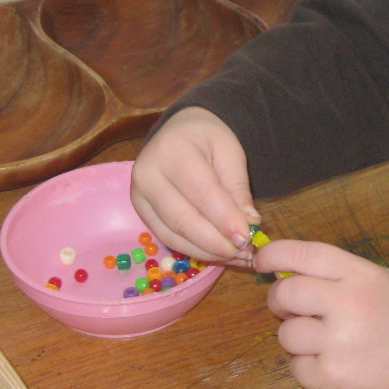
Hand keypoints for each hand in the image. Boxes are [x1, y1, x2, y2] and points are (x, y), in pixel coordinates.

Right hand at [130, 107, 257, 263]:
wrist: (179, 131)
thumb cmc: (207, 138)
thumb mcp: (230, 152)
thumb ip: (238, 187)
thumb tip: (249, 223)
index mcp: (172, 151)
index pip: (201, 193)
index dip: (224, 220)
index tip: (247, 239)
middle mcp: (147, 175)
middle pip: (183, 220)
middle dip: (216, 243)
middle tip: (245, 253)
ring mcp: (139, 196)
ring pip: (174, 235)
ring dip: (207, 252)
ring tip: (237, 257)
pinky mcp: (141, 212)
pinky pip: (167, 238)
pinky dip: (194, 250)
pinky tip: (218, 253)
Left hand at [257, 239, 388, 388]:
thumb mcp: (373, 279)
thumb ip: (332, 273)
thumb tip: (281, 271)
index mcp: (359, 276)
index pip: (304, 255)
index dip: (274, 254)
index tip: (263, 261)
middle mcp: (347, 305)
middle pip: (286, 294)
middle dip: (281, 300)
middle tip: (294, 307)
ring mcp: (338, 345)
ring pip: (287, 335)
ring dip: (298, 338)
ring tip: (326, 341)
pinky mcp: (332, 378)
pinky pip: (297, 368)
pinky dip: (309, 367)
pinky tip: (333, 363)